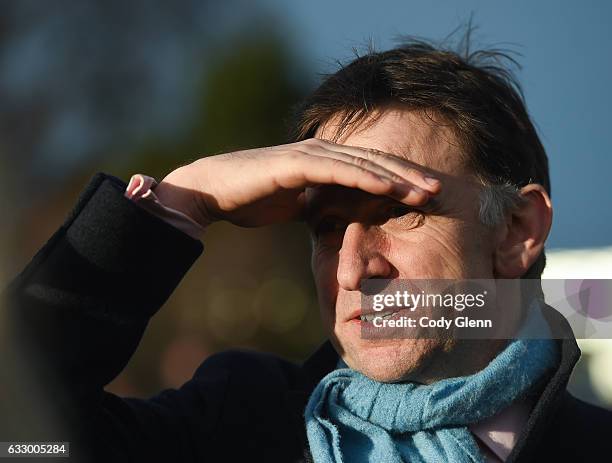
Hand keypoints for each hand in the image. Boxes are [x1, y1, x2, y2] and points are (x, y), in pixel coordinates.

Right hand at [153, 138, 440, 227]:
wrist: (213, 190)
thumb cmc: (252, 198)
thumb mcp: (294, 205)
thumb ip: (316, 205)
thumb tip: (332, 217)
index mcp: (324, 162)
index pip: (371, 168)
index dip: (400, 179)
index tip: (425, 195)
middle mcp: (323, 153)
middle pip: (376, 162)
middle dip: (410, 176)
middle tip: (440, 189)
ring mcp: (312, 156)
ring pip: (365, 165)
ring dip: (398, 178)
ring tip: (426, 191)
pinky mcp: (299, 164)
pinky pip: (341, 172)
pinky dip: (368, 180)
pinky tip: (391, 189)